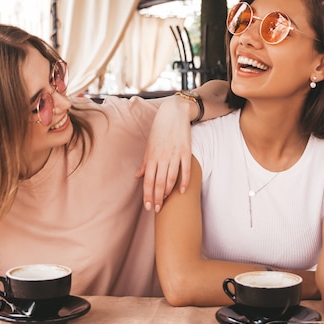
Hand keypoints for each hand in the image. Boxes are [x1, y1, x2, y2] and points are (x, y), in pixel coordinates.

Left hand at [136, 96, 192, 212]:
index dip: (147, 195)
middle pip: (158, 183)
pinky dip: (184, 182)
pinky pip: (185, 170)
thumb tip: (138, 176)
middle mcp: (162, 157)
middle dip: (157, 198)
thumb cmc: (159, 130)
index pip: (148, 181)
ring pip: (171, 179)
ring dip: (168, 192)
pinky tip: (182, 191)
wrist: (174, 113)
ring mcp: (175, 155)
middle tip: (157, 209)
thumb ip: (145, 162)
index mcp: (151, 156)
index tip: (148, 206)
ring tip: (166, 201)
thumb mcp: (149, 146)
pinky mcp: (186, 152)